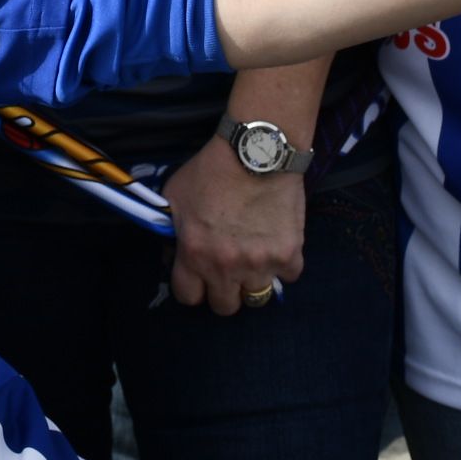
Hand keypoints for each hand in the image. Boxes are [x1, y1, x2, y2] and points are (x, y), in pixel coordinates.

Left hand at [162, 131, 306, 316]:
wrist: (256, 152)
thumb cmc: (211, 171)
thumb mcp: (174, 197)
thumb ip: (171, 231)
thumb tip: (173, 254)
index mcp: (194, 254)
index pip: (189, 298)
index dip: (192, 288)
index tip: (199, 277)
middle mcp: (226, 267)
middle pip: (225, 307)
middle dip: (223, 291)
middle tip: (228, 271)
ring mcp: (260, 264)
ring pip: (257, 298)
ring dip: (254, 281)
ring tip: (254, 259)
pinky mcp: (289, 254)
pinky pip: (288, 276)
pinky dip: (284, 265)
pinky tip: (277, 246)